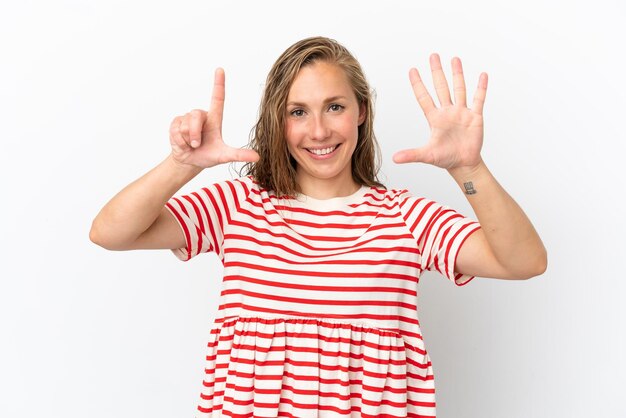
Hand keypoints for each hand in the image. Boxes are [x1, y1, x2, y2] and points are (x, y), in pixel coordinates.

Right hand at [169, 68, 259, 168]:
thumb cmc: (208, 155)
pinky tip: (183, 143)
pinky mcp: (176, 122)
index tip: (220, 69)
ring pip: (186, 124)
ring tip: (191, 144)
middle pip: (196, 116)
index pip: (217, 98)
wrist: (189, 161)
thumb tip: (257, 157)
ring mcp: (188, 118)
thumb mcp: (224, 156)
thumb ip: (239, 155)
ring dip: (188, 138)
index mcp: (215, 119)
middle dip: (195, 134)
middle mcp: (202, 116)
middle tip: (197, 144)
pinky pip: (176, 129)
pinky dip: (180, 140)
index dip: (218, 83)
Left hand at [393, 54, 487, 171]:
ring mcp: (462, 113)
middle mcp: (447, 112)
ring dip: (457, 75)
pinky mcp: (475, 117)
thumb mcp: (426, 155)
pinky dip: (481, 88)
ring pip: (459, 89)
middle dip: (437, 72)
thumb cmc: (445, 159)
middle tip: (433, 56)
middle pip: (441, 87)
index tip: (412, 70)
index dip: (418, 84)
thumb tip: (394, 159)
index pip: (424, 97)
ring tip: (454, 59)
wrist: (463, 164)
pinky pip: (479, 99)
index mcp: (435, 118)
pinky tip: (482, 75)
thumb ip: (411, 155)